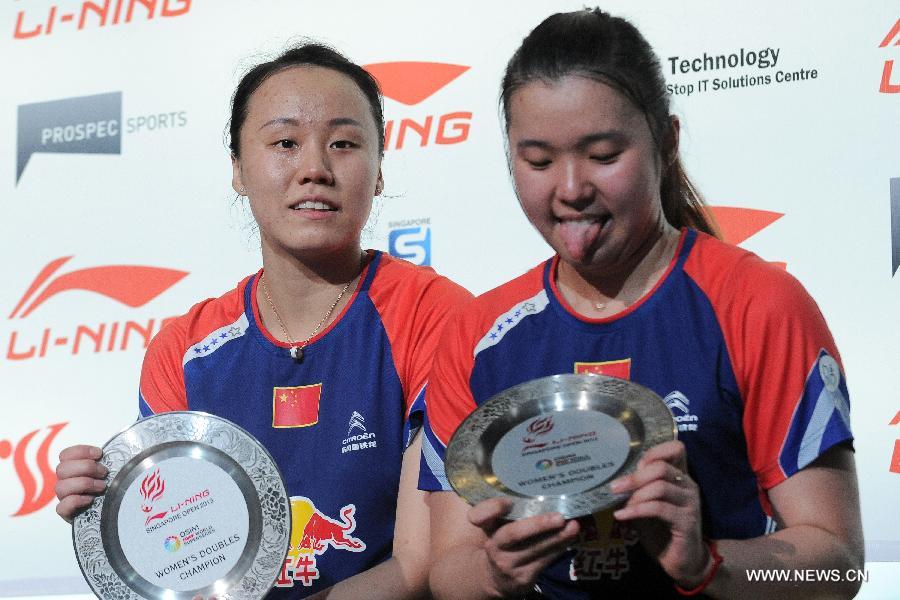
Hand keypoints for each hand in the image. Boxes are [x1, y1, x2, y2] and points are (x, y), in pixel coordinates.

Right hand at [55, 445, 106, 522]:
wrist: (110, 511)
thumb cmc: (110, 487)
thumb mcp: (110, 470)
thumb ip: (108, 460)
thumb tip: (116, 448)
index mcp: (73, 468)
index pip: (65, 455)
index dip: (81, 451)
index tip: (99, 454)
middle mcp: (65, 482)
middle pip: (62, 469)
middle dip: (86, 467)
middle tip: (104, 472)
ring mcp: (64, 498)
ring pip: (61, 486)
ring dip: (84, 483)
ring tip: (102, 487)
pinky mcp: (66, 514)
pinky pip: (62, 507)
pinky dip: (76, 501)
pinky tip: (91, 500)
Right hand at [468, 497, 579, 596]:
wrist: (492, 576)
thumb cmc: (495, 539)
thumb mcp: (488, 523)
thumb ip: (492, 508)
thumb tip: (510, 498)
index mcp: (483, 527)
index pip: (481, 514)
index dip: (493, 508)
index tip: (508, 501)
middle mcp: (493, 546)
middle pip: (513, 534)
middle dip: (537, 525)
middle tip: (559, 517)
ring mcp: (508, 564)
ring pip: (535, 549)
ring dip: (557, 537)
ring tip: (574, 526)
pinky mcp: (524, 578)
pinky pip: (544, 560)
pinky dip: (559, 547)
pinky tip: (571, 537)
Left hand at [610, 440, 710, 587]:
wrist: (680, 560)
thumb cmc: (661, 529)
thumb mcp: (645, 503)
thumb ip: (639, 487)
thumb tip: (618, 476)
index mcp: (680, 476)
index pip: (676, 448)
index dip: (654, 452)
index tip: (632, 465)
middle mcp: (688, 485)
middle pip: (661, 467)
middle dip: (635, 476)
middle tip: (615, 488)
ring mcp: (690, 503)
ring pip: (660, 486)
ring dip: (636, 495)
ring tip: (622, 506)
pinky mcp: (687, 521)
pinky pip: (658, 508)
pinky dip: (636, 510)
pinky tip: (622, 516)